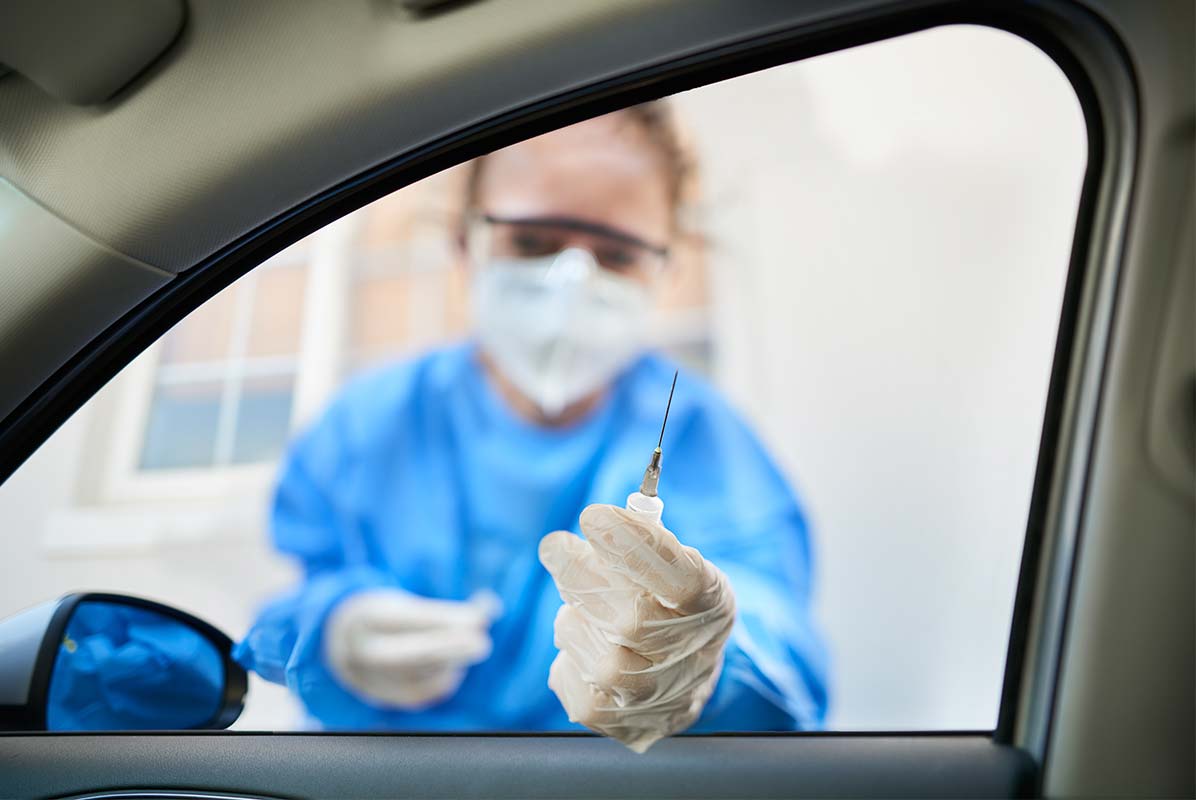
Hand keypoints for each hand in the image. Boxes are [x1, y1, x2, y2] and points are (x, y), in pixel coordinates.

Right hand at [324, 589, 497, 708]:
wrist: (343, 646)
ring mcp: (369, 678)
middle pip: (408, 653)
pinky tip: (455, 668)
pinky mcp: (384, 698)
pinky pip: (420, 693)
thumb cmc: (386, 619)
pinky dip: (444, 679)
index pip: (408, 619)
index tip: (479, 618)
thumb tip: (491, 609)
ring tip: (476, 645)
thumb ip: (445, 612)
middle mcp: (362, 651)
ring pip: (419, 675)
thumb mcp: (406, 606)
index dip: (445, 620)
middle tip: (482, 644)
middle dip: (448, 648)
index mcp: (365, 618)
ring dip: (454, 662)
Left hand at [539, 504, 735, 751]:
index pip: (680, 578)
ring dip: (577, 621)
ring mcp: (660, 698)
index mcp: (710, 604)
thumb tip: (598, 523)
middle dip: (583, 577)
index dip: (634, 548)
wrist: (686, 675)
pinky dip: (569, 659)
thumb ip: (642, 542)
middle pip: (632, 622)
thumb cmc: (671, 603)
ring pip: (601, 660)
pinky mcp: (626, 726)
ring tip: (583, 607)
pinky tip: (584, 645)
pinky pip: (576, 689)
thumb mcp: (676, 561)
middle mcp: (692, 656)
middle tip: (555, 546)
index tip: (594, 517)